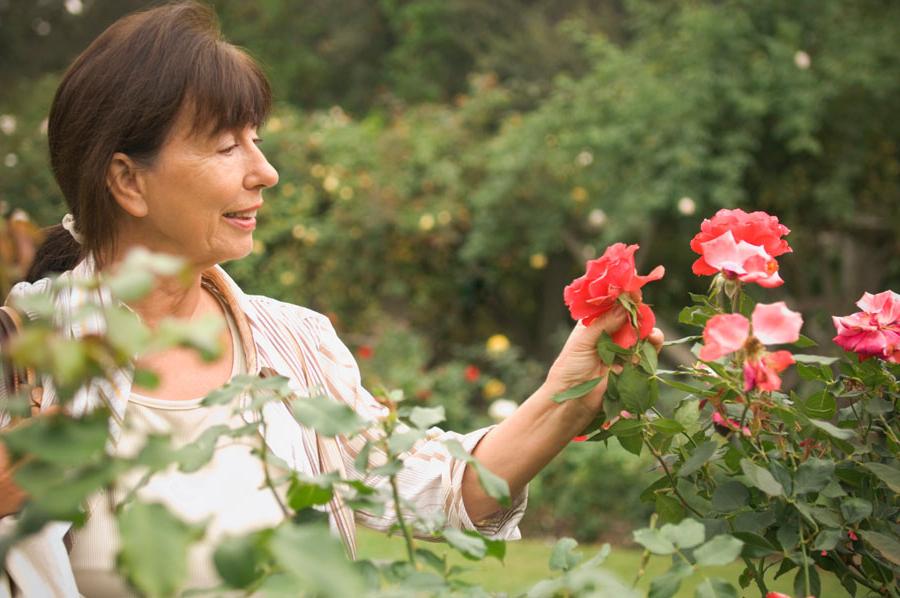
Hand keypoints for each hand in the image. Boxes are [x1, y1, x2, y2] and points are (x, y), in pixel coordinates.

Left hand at [545, 304, 663, 414]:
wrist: (573, 400)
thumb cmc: (570, 368)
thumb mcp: (582, 341)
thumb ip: (604, 324)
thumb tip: (622, 305)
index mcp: (594, 324)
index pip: (610, 305)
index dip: (620, 295)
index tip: (628, 286)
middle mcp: (610, 333)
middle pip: (629, 315)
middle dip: (635, 306)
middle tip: (639, 299)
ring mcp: (623, 348)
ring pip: (641, 331)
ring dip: (646, 324)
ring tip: (645, 322)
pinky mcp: (634, 364)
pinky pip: (648, 350)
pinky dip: (653, 342)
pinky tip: (653, 337)